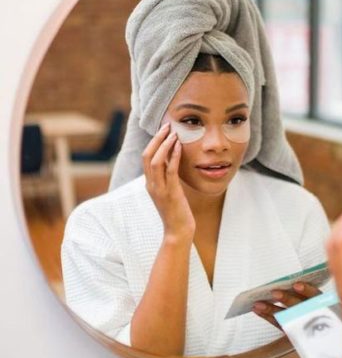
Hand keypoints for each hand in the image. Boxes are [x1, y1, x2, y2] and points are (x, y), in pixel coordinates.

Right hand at [143, 123, 195, 240]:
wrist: (178, 231)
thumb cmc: (176, 211)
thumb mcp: (169, 191)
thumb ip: (167, 177)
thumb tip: (172, 160)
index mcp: (150, 183)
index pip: (146, 157)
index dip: (153, 142)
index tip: (163, 130)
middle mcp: (151, 184)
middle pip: (147, 156)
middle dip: (157, 139)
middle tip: (167, 126)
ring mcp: (159, 189)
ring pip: (156, 161)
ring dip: (164, 145)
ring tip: (173, 133)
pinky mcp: (171, 193)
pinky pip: (170, 170)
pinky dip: (174, 156)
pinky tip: (179, 147)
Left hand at [253, 282, 320, 329]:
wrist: (319, 337)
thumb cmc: (316, 308)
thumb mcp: (318, 299)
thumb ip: (306, 291)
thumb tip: (290, 282)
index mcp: (321, 303)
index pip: (316, 296)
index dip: (307, 290)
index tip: (296, 285)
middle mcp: (312, 314)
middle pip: (300, 307)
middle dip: (287, 300)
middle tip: (274, 293)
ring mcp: (302, 325)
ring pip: (286, 317)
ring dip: (271, 310)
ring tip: (258, 304)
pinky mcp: (292, 333)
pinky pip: (279, 324)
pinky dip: (267, 317)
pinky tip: (258, 310)